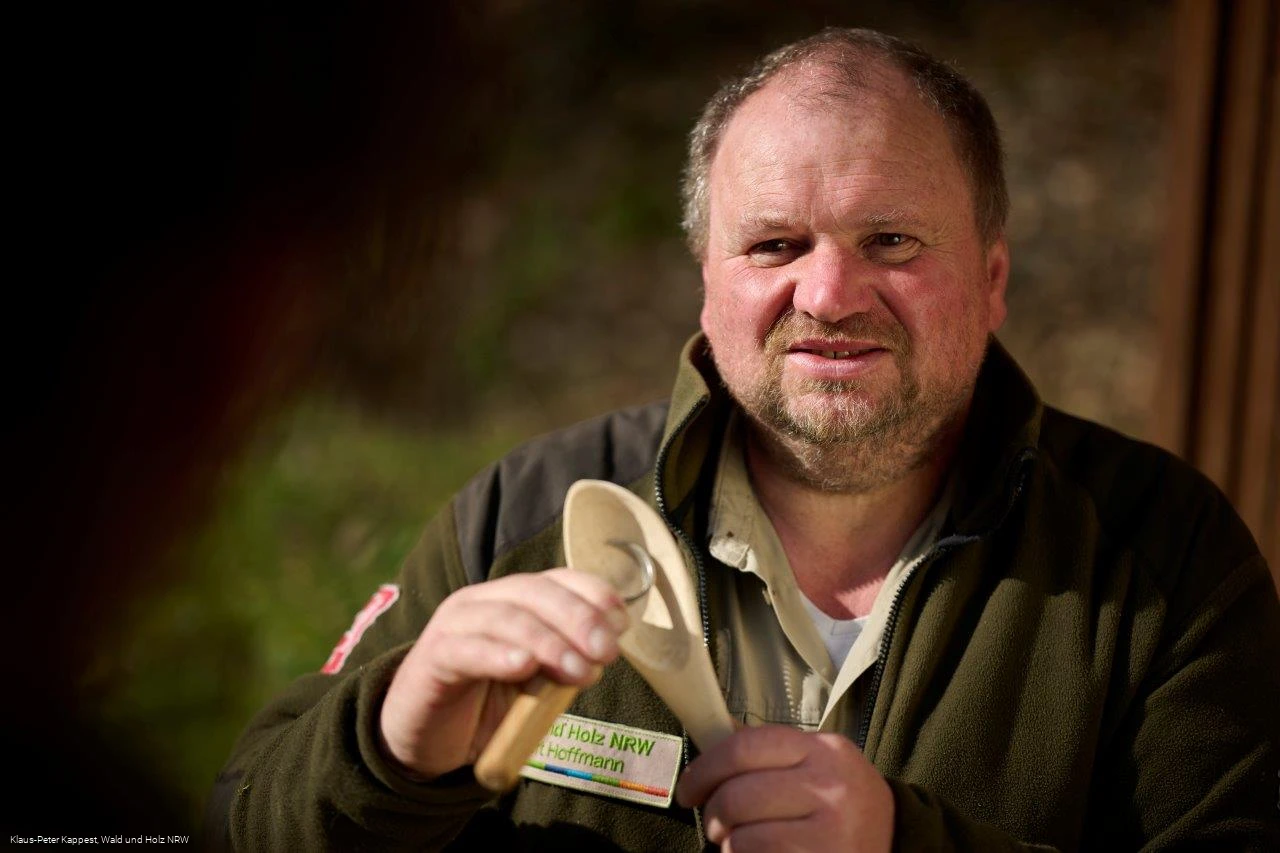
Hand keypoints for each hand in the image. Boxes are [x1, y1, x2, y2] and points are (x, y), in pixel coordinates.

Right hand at [379, 568, 627, 779]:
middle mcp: (483, 601)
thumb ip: (564, 664)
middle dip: (578, 618)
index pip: (557, 580)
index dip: (592, 594)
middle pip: (535, 593)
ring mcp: (454, 626)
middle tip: (606, 651)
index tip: (622, 622)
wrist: (425, 739)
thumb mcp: (536, 683)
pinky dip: (498, 655)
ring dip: (548, 642)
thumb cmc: (486, 705)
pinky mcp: (431, 658)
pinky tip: (523, 666)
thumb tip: (603, 652)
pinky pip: (467, 650)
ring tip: (578, 670)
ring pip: (506, 618)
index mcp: (512, 600)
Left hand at [676, 725, 893, 852]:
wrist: (897, 840)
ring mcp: (831, 827)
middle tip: (713, 824)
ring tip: (737, 843)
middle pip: (738, 795)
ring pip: (744, 835)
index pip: (745, 747)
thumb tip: (712, 743)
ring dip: (729, 843)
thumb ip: (772, 755)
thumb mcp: (818, 765)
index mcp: (821, 749)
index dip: (705, 768)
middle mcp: (829, 784)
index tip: (689, 788)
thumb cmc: (843, 803)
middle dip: (713, 814)